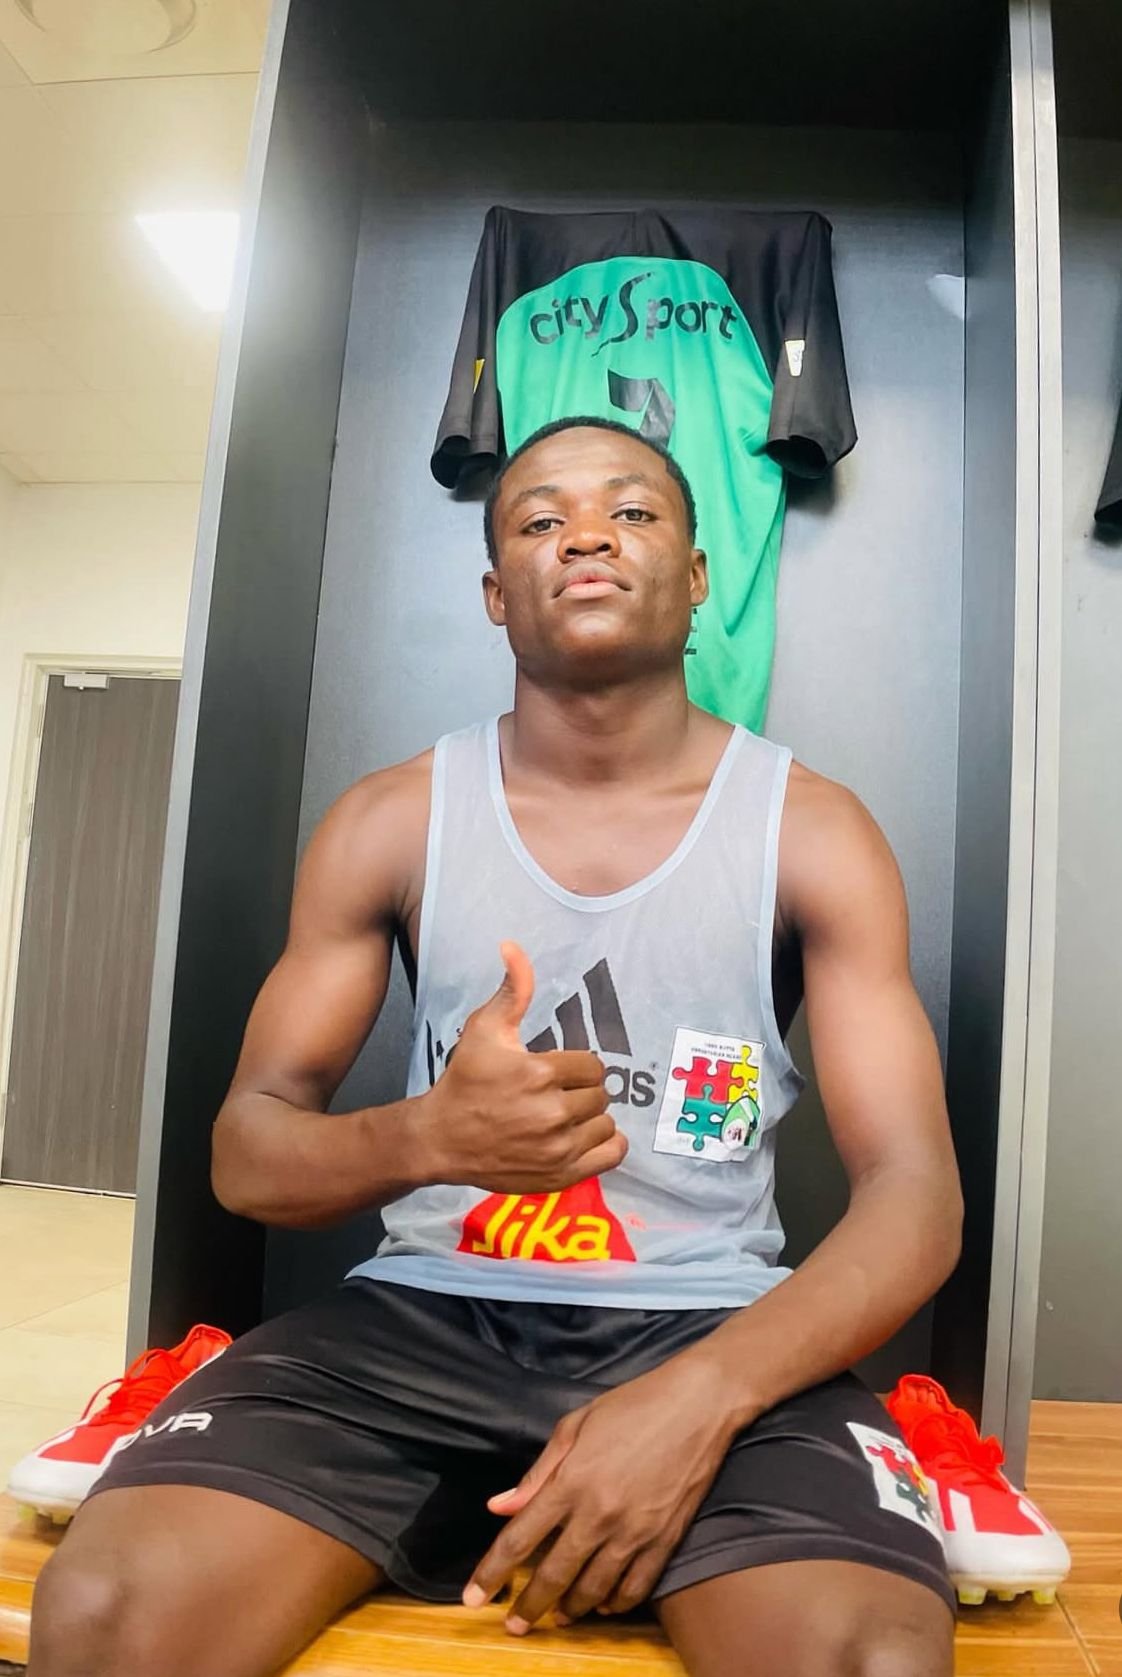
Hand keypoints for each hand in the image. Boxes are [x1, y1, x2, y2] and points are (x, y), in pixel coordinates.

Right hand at [417, 942, 627, 1193]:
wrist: (441, 1138)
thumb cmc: (465, 1081)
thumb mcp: (484, 1029)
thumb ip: (511, 990)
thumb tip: (513, 946)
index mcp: (540, 1073)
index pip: (593, 1066)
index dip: (576, 1067)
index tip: (556, 1073)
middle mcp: (553, 1113)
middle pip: (599, 1095)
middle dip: (580, 1092)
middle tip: (555, 1095)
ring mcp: (559, 1149)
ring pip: (606, 1124)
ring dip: (591, 1119)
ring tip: (564, 1118)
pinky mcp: (561, 1175)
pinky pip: (611, 1155)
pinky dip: (605, 1146)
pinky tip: (583, 1137)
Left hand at [463, 1356, 734, 1632]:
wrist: (698, 1404)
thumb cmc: (633, 1405)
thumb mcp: (575, 1425)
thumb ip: (537, 1472)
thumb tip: (500, 1507)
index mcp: (571, 1482)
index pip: (519, 1539)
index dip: (491, 1572)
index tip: (472, 1597)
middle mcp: (599, 1514)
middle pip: (553, 1575)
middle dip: (528, 1607)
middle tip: (513, 1625)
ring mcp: (634, 1532)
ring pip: (593, 1590)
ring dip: (570, 1610)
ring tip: (557, 1617)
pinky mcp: (664, 1540)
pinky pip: (635, 1588)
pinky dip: (615, 1604)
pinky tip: (603, 1605)